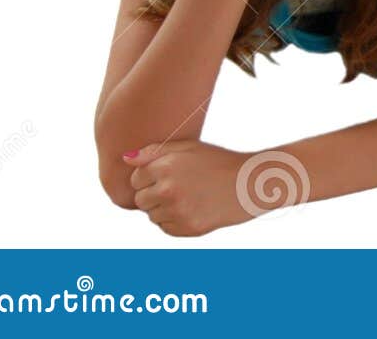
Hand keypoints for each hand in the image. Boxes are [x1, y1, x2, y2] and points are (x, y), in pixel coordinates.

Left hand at [121, 141, 271, 236]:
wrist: (251, 183)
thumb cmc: (219, 161)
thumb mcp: (190, 148)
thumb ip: (155, 151)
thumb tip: (125, 159)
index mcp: (166, 166)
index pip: (136, 178)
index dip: (152, 176)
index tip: (171, 173)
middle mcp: (168, 190)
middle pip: (140, 199)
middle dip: (154, 194)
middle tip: (181, 186)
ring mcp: (178, 211)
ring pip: (152, 216)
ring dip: (164, 209)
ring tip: (190, 196)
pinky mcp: (187, 228)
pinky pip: (166, 228)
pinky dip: (175, 221)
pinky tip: (195, 208)